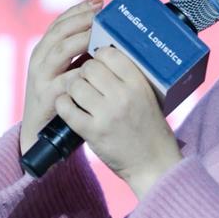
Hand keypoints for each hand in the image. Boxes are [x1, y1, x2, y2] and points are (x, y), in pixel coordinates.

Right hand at [19, 0, 103, 154]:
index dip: (79, 9)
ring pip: (59, 51)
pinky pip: (64, 81)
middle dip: (81, 19)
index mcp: (45, 51)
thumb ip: (83, 56)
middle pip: (59, 31)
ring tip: (97, 34)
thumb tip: (111, 37)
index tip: (99, 1)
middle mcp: (39, 60)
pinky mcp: (45, 97)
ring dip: (79, 39)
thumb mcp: (70, 73)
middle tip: (100, 12)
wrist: (41, 134)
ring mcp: (40, 78)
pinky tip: (92, 68)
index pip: (61, 22)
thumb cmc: (64, 101)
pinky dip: (79, 73)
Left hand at [55, 46, 182, 198]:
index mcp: (138, 84)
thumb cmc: (151, 128)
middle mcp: (122, 96)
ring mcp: (106, 115)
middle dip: (85, 73)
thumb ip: (128, 78)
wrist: (154, 163)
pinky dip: (64, 104)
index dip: (99, 56)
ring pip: (75, 85)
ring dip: (74, 89)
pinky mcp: (93, 132)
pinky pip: (66, 107)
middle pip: (89, 68)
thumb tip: (102, 55)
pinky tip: (70, 107)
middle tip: (89, 84)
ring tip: (80, 97)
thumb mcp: (148, 96)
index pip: (109, 53)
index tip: (99, 65)